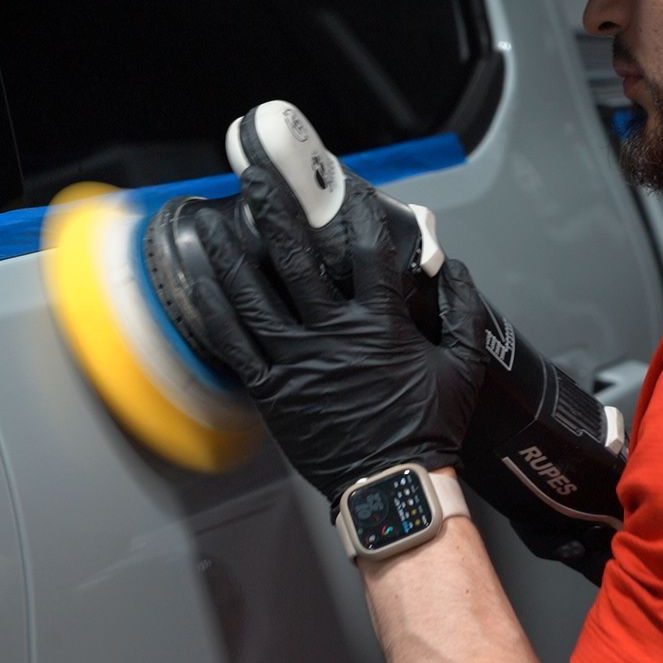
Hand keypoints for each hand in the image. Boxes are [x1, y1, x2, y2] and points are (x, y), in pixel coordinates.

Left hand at [193, 165, 487, 506]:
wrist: (391, 488)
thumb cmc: (425, 431)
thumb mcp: (464, 367)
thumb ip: (462, 312)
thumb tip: (455, 269)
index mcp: (380, 324)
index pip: (368, 250)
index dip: (358, 211)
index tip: (346, 186)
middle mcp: (332, 333)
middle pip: (296, 256)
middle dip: (274, 207)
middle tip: (255, 173)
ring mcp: (296, 360)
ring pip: (253, 293)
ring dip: (229, 249)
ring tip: (209, 216)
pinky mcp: (271, 390)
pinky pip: (234, 343)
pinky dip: (213, 309)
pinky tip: (198, 281)